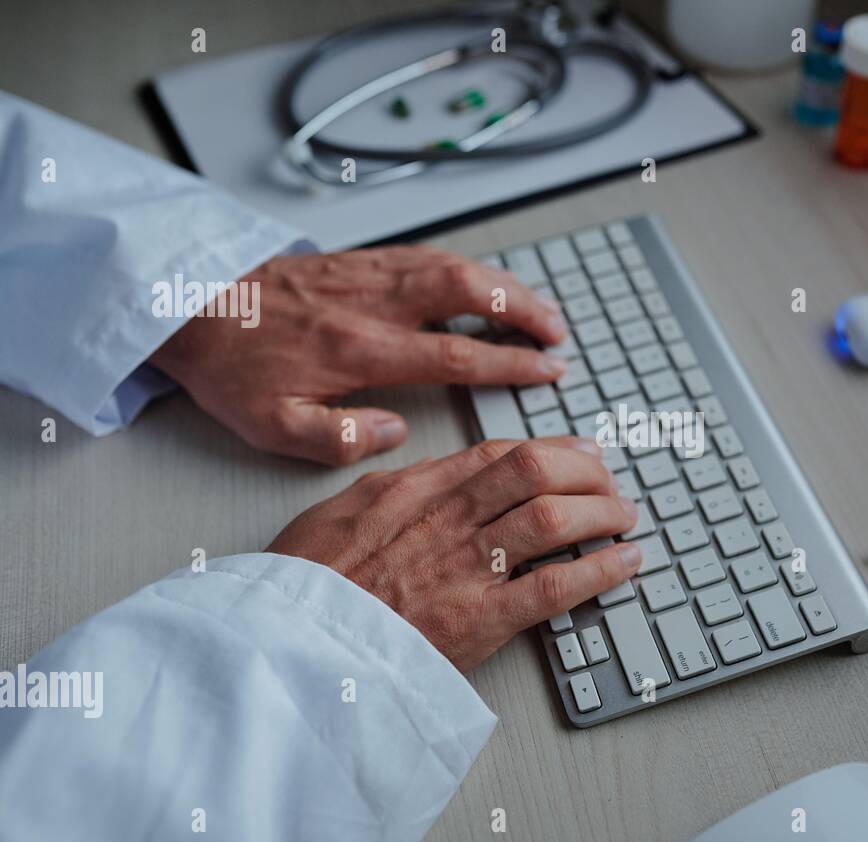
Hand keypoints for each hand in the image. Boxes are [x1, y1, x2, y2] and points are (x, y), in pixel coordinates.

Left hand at [151, 247, 566, 464]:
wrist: (185, 305)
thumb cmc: (231, 368)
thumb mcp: (273, 427)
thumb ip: (341, 438)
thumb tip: (398, 432)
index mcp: (362, 350)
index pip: (457, 355)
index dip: (512, 364)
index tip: (549, 371)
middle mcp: (374, 303)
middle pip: (470, 292)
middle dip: (525, 310)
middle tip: (560, 334)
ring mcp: (368, 273)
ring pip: (455, 265)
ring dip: (505, 285)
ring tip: (540, 307)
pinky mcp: (358, 258)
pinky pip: (428, 254)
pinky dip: (469, 266)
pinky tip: (485, 280)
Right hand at [267, 437, 641, 671]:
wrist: (285, 644)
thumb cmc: (303, 585)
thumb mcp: (338, 513)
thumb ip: (391, 490)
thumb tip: (430, 474)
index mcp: (413, 489)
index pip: (499, 453)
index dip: (551, 448)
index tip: (578, 452)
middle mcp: (446, 518)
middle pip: (536, 470)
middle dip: (586, 470)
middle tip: (610, 481)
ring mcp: (465, 567)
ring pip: (552, 517)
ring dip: (601, 513)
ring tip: (625, 517)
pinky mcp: (478, 620)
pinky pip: (555, 587)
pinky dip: (601, 571)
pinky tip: (627, 563)